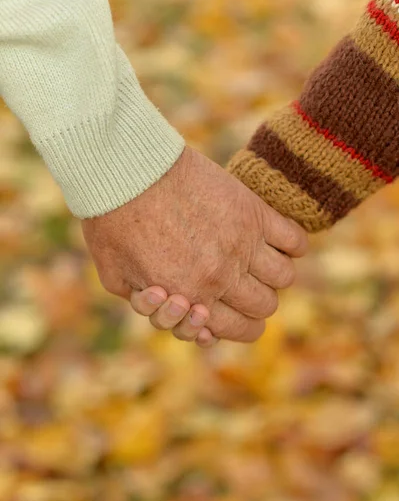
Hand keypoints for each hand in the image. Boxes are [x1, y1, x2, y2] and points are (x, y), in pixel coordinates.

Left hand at [82, 146, 307, 342]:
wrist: (124, 170)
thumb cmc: (113, 222)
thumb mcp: (116, 279)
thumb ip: (147, 304)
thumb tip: (177, 309)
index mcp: (193, 296)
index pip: (244, 330)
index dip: (242, 327)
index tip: (233, 310)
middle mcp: (223, 275)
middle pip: (266, 305)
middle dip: (255, 303)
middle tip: (241, 285)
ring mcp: (242, 242)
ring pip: (284, 276)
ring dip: (273, 274)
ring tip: (257, 261)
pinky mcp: (252, 210)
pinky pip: (294, 238)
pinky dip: (293, 245)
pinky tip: (277, 240)